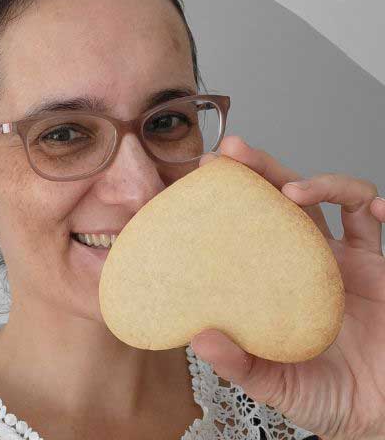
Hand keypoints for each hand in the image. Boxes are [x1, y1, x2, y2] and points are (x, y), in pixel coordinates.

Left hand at [191, 136, 384, 439]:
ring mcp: (351, 259)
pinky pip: (380, 225)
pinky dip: (378, 206)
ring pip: (337, 198)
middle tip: (234, 151)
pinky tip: (375, 208)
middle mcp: (313, 258)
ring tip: (293, 190)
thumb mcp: (278, 385)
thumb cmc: (331, 400)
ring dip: (319, 182)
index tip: (203, 174)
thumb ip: (242, 364)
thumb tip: (199, 338)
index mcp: (280, 277)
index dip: (232, 195)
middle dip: (263, 167)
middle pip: (289, 196)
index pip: (253, 222)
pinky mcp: (384, 269)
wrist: (382, 417)